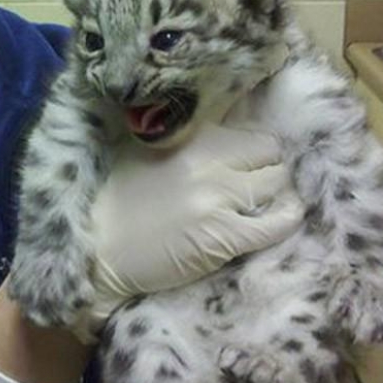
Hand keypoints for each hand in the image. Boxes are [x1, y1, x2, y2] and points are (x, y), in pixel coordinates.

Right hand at [74, 123, 303, 340]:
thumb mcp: (143, 151)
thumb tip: (222, 137)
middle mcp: (208, 159)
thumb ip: (182, 138)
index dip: (251, 152)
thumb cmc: (114, 200)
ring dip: (274, 195)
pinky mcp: (224, 235)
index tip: (245, 166)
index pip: (248, 133)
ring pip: (278, 184)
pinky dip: (285, 221)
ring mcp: (218, 197)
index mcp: (189, 135)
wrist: (96, 249)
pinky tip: (280, 222)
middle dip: (267, 169)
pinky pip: (278, 223)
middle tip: (254, 187)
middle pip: (270, 153)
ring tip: (262, 207)